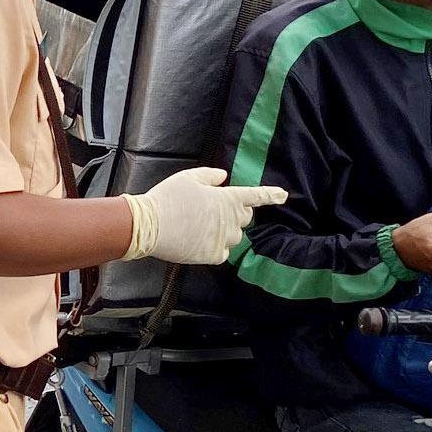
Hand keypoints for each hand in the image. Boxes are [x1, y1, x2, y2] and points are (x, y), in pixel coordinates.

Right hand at [123, 167, 288, 264]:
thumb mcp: (188, 178)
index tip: (283, 195)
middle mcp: (231, 220)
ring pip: (234, 237)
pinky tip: (199, 240)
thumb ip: (209, 176)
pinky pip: (223, 252)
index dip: (271, 195)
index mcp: (228, 199)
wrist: (148, 225)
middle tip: (214, 211)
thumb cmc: (167, 198)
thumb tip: (223, 176)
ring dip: (225, 231)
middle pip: (245, 218)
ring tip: (202, 227)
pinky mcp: (212, 255)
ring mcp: (223, 239)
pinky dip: (216, 247)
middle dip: (236, 214)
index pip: (256, 196)